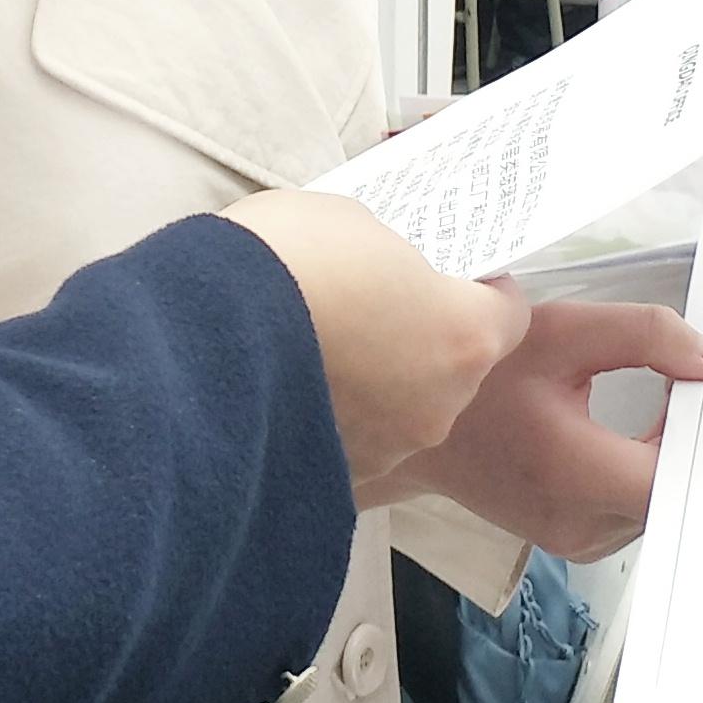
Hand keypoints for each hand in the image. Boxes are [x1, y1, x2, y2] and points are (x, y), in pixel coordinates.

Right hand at [217, 192, 531, 498]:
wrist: (195, 339)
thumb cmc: (283, 262)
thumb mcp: (348, 223)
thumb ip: (388, 255)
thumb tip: (384, 270)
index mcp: (462, 335)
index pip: (507, 316)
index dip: (476, 292)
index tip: (442, 276)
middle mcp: (438, 405)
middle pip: (452, 370)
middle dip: (420, 340)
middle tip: (367, 310)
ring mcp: (386, 451)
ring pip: (399, 413)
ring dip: (374, 386)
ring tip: (315, 354)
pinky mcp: (333, 479)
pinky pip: (348, 443)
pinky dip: (329, 420)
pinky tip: (287, 393)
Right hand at [394, 297, 702, 555]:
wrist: (413, 419)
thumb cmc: (480, 375)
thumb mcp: (565, 331)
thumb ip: (650, 336)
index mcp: (574, 473)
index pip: (677, 474)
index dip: (702, 431)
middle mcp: (578, 522)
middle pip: (672, 493)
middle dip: (690, 440)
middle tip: (694, 388)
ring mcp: (574, 540)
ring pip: (656, 505)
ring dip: (667, 456)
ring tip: (662, 404)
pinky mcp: (572, 540)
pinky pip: (632, 510)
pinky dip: (643, 472)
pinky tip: (633, 431)